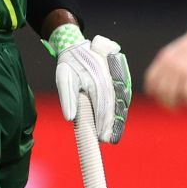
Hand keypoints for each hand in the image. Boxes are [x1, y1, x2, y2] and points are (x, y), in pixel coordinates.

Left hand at [49, 27, 130, 142]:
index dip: (102, 122)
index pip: (101, 105)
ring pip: (121, 101)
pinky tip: (118, 124)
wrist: (77, 47)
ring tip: (114, 136)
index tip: (102, 137)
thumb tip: (70, 118)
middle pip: (113, 105)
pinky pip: (123, 96)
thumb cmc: (69, 65)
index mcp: (96, 79)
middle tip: (108, 140)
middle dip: (111, 124)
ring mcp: (116, 78)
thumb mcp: (63, 78)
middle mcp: (109, 79)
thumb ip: (68, 98)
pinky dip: (120, 111)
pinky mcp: (119, 79)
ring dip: (118, 119)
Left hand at [145, 31, 186, 109]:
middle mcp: (168, 65)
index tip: (157, 97)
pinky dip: (186, 101)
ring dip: (175, 104)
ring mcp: (179, 69)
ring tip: (180, 107)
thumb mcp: (173, 52)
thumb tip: (161, 80)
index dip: (152, 91)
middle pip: (161, 90)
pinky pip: (185, 93)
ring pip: (172, 94)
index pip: (150, 79)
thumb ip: (165, 64)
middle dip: (165, 102)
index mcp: (162, 59)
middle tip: (171, 108)